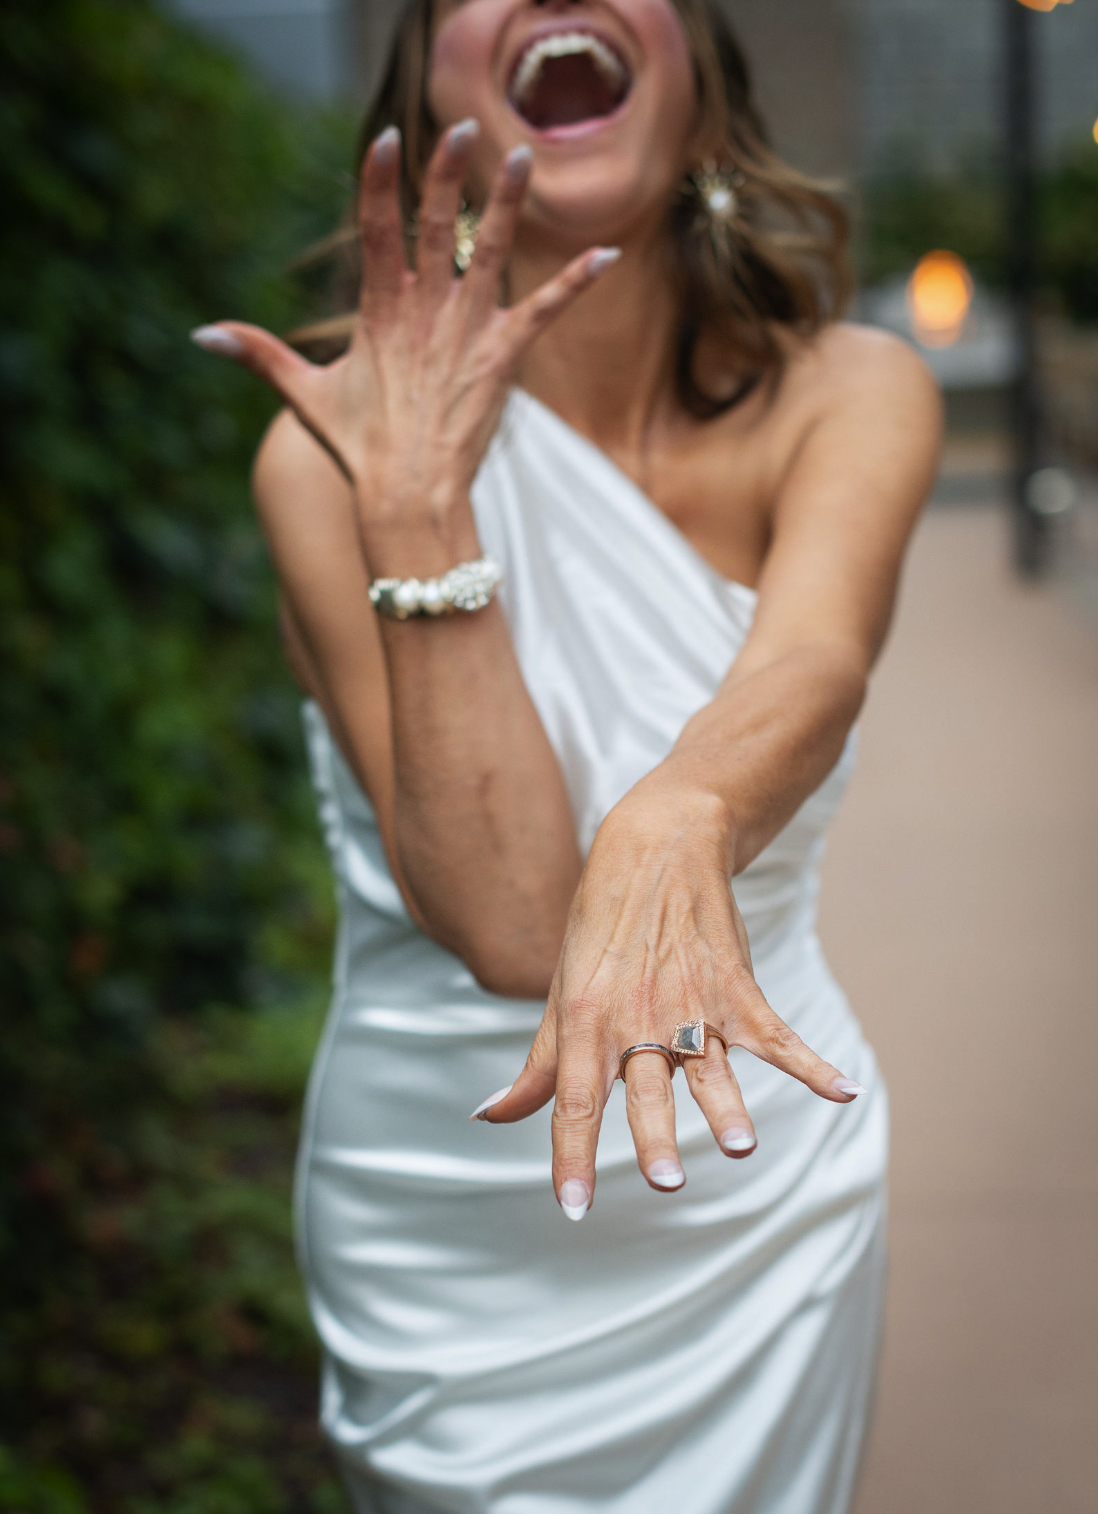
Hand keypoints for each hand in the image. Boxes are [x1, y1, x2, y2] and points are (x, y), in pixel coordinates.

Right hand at [191, 119, 619, 537]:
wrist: (408, 497)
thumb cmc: (359, 450)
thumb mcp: (305, 396)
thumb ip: (260, 354)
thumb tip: (200, 334)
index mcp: (379, 313)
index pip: (376, 232)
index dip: (381, 184)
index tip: (388, 142)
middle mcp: (424, 313)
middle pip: (436, 228)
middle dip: (446, 176)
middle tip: (462, 129)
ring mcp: (466, 333)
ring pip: (490, 253)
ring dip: (508, 205)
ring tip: (525, 157)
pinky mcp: (503, 358)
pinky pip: (544, 310)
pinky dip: (575, 282)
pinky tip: (606, 254)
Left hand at [475, 785, 864, 1219]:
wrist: (656, 849)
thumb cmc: (599, 931)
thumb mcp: (561, 993)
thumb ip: (540, 1066)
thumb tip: (491, 1115)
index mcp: (587, 1020)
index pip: (575, 1099)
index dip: (571, 1156)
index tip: (574, 1209)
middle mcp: (638, 1015)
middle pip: (646, 1088)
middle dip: (655, 1135)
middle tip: (665, 1182)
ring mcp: (691, 1003)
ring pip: (709, 1066)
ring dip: (727, 1106)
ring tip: (740, 1145)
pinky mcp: (736, 988)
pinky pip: (777, 1035)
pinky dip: (813, 1065)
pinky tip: (844, 1092)